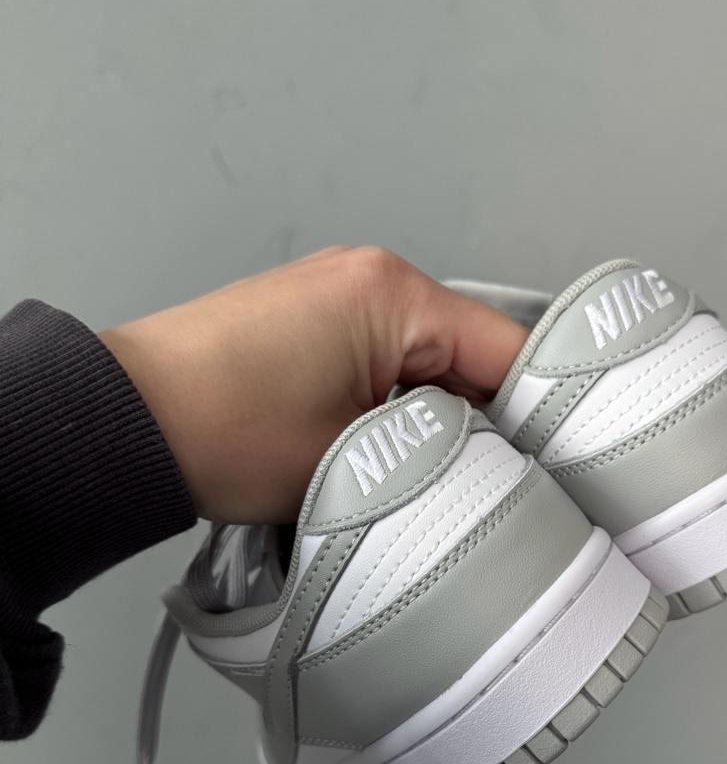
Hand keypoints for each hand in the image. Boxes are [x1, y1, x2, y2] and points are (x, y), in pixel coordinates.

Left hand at [100, 246, 527, 523]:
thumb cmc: (227, 432)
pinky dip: (402, 407)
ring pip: (432, 364)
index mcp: (393, 293)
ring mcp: (340, 295)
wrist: (126, 422)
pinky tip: (398, 454)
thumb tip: (496, 463)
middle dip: (490, 420)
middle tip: (509, 486)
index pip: (508, 349)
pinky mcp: (315, 321)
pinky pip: (390, 363)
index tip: (562, 472)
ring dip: (443, 418)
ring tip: (446, 477)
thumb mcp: (358, 458)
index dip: (542, 414)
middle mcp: (373, 278)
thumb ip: (445, 453)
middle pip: (474, 354)